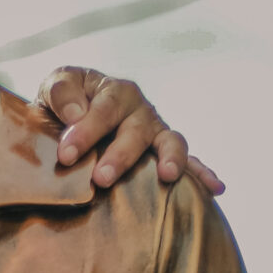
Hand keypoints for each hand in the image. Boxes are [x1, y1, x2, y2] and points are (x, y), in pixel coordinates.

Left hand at [37, 68, 222, 194]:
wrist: (72, 113)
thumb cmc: (65, 100)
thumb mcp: (57, 84)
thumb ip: (62, 92)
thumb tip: (77, 113)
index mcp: (116, 91)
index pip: (105, 109)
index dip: (87, 131)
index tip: (66, 154)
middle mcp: (141, 110)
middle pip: (137, 130)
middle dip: (121, 155)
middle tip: (102, 178)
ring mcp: (156, 131)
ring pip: (169, 142)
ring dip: (170, 159)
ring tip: (167, 176)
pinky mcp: (163, 152)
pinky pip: (189, 162)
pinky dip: (202, 173)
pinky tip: (215, 188)